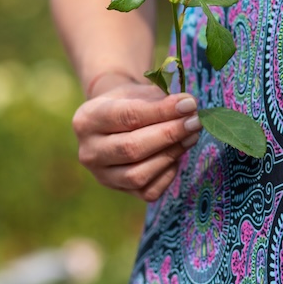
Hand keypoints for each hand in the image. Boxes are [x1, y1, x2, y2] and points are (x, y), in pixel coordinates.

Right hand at [72, 79, 202, 201]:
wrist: (116, 122)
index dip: (162, 111)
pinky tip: (176, 154)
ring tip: (191, 135)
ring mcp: (102, 176)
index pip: (127, 117)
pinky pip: (148, 191)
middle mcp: (89, 151)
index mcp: (87, 119)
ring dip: (171, 154)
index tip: (190, 104)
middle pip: (131, 148)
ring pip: (139, 175)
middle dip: (169, 134)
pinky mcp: (120, 191)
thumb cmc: (131, 102)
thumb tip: (190, 107)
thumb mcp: (139, 92)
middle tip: (195, 121)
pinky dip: (168, 174)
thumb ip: (161, 99)